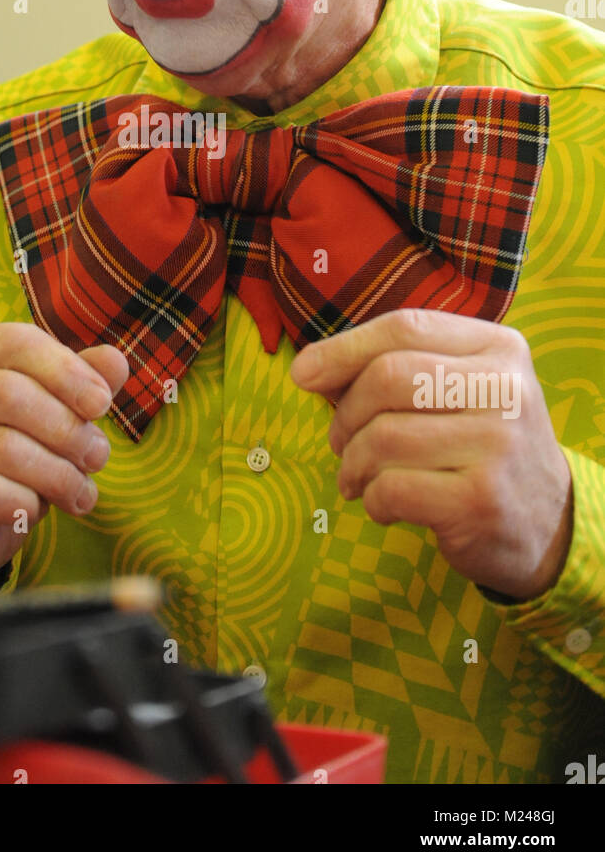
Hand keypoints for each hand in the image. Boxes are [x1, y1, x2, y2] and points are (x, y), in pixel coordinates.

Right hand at [0, 323, 128, 587]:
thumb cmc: (14, 459)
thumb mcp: (54, 414)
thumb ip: (83, 383)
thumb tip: (116, 361)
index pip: (16, 341)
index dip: (67, 370)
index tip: (102, 405)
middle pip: (11, 394)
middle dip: (69, 429)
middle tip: (99, 457)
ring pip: (5, 448)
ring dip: (58, 474)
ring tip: (81, 492)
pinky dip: (26, 502)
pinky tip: (36, 509)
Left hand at [290, 309, 572, 600]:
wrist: (549, 523)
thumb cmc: (481, 446)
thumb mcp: (460, 390)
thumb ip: (396, 368)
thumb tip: (306, 369)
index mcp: (498, 347)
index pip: (404, 328)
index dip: (343, 348)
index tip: (303, 373)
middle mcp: (505, 388)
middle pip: (387, 377)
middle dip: (346, 413)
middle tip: (340, 442)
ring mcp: (498, 445)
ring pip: (383, 436)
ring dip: (353, 463)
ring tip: (357, 478)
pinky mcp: (481, 501)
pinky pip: (392, 487)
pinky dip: (371, 499)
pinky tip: (383, 505)